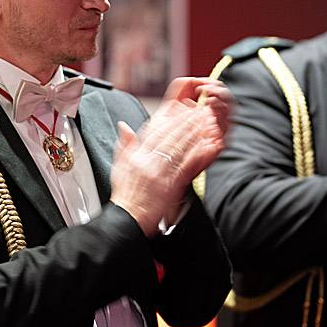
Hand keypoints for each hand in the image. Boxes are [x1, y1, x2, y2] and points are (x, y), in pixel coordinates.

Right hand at [110, 80, 229, 235]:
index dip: (170, 118)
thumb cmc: (124, 195)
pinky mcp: (171, 185)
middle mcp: (149, 161)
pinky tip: (208, 146)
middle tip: (199, 110)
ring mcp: (161, 172)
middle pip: (171, 136)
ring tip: (207, 122)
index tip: (180, 109)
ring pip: (181, 147)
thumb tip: (124, 126)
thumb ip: (124, 144)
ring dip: (196, 133)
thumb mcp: (118, 166)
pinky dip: (199, 155)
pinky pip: (187, 166)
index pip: (156, 131)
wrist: (127, 218)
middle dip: (186, 121)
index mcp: (137, 155)